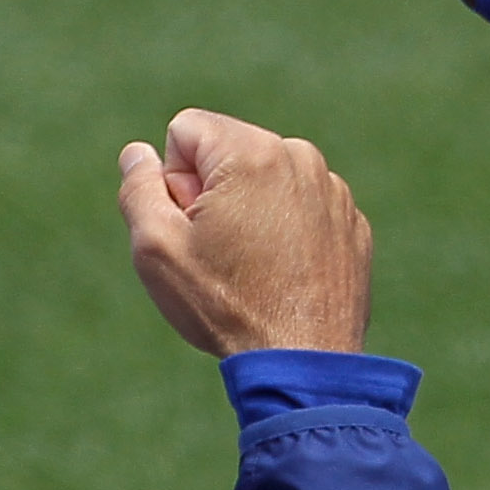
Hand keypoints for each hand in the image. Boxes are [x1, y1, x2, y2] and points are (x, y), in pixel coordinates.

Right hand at [118, 111, 369, 357]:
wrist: (304, 359)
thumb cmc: (225, 305)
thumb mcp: (157, 248)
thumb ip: (139, 188)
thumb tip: (139, 153)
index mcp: (252, 152)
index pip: (185, 130)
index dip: (173, 180)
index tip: (190, 225)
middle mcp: (300, 156)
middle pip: (227, 152)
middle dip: (211, 192)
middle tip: (217, 251)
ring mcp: (332, 188)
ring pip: (266, 179)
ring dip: (250, 210)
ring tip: (252, 266)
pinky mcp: (351, 220)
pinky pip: (302, 206)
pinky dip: (287, 230)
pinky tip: (283, 274)